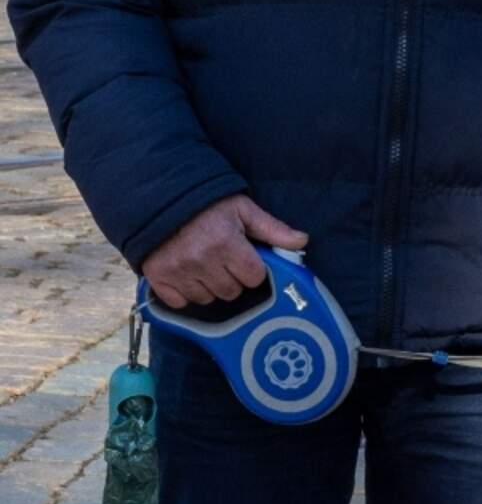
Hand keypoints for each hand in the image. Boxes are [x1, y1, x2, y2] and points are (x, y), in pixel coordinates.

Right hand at [143, 196, 309, 310]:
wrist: (160, 200)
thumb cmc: (207, 206)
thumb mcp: (243, 210)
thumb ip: (273, 229)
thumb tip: (302, 242)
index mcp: (226, 243)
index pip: (254, 277)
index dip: (252, 269)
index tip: (244, 259)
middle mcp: (201, 260)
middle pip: (231, 291)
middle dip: (232, 279)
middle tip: (223, 261)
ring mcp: (177, 271)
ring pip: (207, 299)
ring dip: (210, 287)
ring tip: (205, 266)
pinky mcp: (157, 278)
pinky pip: (180, 302)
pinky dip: (185, 293)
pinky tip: (187, 275)